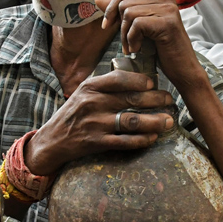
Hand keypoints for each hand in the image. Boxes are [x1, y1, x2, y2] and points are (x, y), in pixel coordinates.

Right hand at [24, 70, 174, 176]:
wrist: (51, 140)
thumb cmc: (72, 114)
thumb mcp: (83, 93)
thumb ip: (104, 86)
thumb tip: (136, 80)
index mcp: (90, 87)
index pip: (119, 78)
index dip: (139, 80)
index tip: (153, 82)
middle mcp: (93, 103)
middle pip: (131, 99)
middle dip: (156, 100)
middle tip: (170, 101)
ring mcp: (95, 124)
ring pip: (132, 121)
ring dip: (154, 121)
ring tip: (169, 121)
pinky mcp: (97, 143)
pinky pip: (125, 141)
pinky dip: (142, 140)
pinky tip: (153, 137)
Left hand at [96, 0, 207, 91]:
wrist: (182, 70)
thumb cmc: (160, 49)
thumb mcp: (137, 27)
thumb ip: (119, 11)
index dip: (111, 9)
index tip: (107, 26)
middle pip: (124, 3)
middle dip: (120, 27)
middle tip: (127, 44)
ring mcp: (168, 8)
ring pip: (129, 13)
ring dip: (126, 35)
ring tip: (134, 48)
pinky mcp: (167, 22)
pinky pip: (137, 25)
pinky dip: (133, 40)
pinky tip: (139, 50)